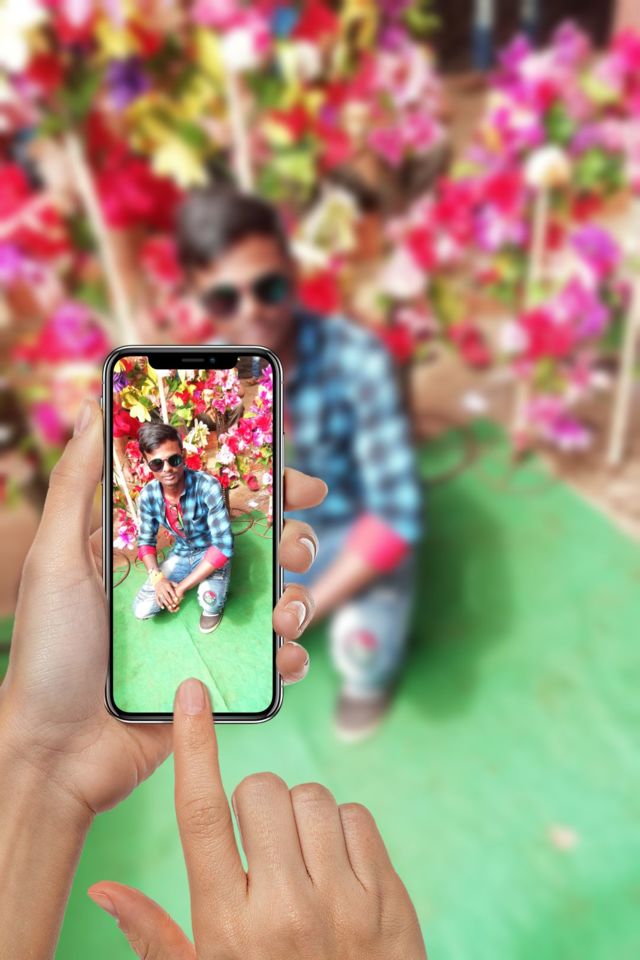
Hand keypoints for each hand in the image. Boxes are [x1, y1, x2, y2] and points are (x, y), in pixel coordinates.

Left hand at [0, 399, 326, 818]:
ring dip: (299, 599)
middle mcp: (192, 582)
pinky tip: (282, 662)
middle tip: (294, 549)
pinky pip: (275, 663)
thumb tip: (96, 408)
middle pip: (264, 546)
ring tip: (285, 615)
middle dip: (295, 540)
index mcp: (158, 546)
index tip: (299, 482)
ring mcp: (211, 630)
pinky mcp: (224, 679)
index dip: (266, 484)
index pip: (221, 500)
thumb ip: (77, 483)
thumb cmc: (49, 651)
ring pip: (281, 600)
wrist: (55, 751)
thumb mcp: (54, 557)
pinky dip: (291, 659)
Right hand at [88, 679, 427, 959]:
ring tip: (300, 860)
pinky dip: (342, 830)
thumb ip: (155, 936)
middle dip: (256, 802)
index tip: (192, 696)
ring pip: (312, 798)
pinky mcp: (387, 897)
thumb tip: (103, 890)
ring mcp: (343, 902)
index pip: (201, 816)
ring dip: (300, 816)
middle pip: (261, 791)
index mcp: (228, 927)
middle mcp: (285, 909)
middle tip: (261, 844)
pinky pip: (357, 817)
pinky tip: (335, 868)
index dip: (193, 747)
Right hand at [155, 577, 180, 611]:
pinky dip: (160, 604)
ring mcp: (159, 592)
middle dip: (170, 601)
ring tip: (170, 608)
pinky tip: (163, 607)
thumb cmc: (167, 582)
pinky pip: (157, 600)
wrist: (158, 580)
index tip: (177, 600)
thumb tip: (180, 587)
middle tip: (174, 605)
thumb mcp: (171, 582)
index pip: (171, 591)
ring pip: (162, 599)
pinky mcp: (156, 594)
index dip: (174, 595)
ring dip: (166, 604)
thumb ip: (176, 585)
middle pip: (167, 596)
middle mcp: (162, 589)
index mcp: (167, 586)